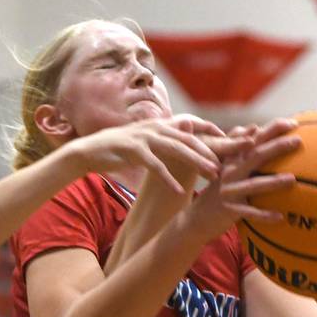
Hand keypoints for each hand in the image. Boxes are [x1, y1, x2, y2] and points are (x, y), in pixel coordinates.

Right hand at [69, 116, 225, 193]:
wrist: (88, 150)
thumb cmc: (118, 149)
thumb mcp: (144, 142)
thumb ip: (163, 141)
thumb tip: (181, 142)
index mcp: (160, 125)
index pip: (192, 125)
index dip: (211, 131)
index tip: (229, 142)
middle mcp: (155, 128)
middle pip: (190, 138)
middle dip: (211, 150)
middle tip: (229, 163)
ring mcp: (144, 138)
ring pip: (177, 149)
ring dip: (197, 162)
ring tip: (212, 175)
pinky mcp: (133, 151)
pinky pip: (155, 166)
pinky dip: (168, 178)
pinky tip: (179, 191)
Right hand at [185, 117, 299, 231]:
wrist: (196, 219)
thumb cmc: (218, 192)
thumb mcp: (224, 168)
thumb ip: (239, 150)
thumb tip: (254, 127)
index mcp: (232, 160)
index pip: (253, 140)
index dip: (272, 129)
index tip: (293, 122)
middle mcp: (229, 173)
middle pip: (254, 157)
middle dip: (276, 147)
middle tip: (297, 141)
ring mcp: (229, 192)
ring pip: (253, 185)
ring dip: (272, 182)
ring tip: (292, 179)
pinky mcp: (229, 210)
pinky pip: (250, 213)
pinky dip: (264, 216)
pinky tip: (280, 217)